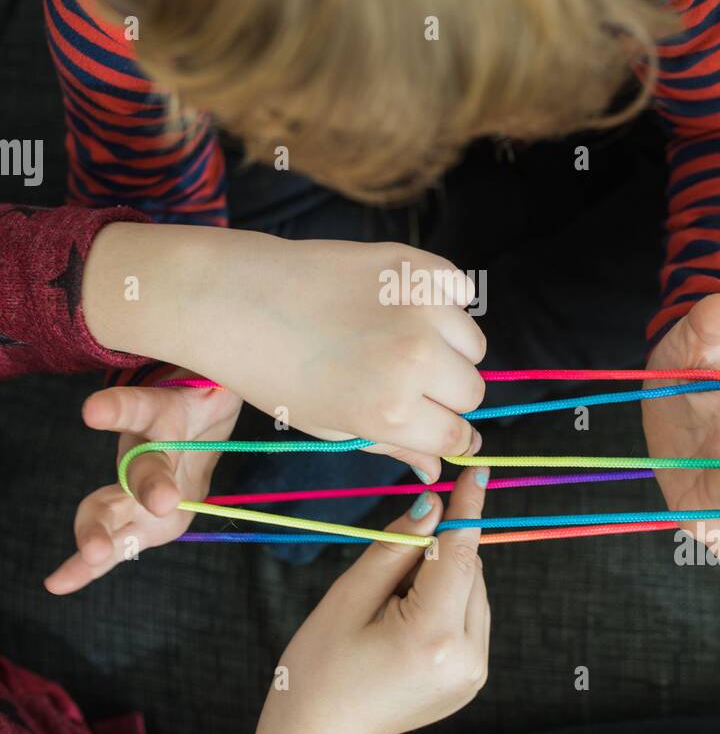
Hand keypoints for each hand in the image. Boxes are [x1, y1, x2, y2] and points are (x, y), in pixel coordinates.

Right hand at [46, 372, 241, 593]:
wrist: (195, 424)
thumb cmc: (208, 396)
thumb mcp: (220, 381)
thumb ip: (225, 379)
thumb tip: (270, 342)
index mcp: (164, 413)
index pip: (140, 406)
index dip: (117, 410)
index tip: (93, 412)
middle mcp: (143, 450)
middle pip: (140, 466)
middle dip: (147, 484)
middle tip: (162, 502)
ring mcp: (133, 487)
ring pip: (111, 507)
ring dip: (101, 532)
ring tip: (93, 555)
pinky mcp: (135, 518)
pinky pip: (114, 542)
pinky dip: (86, 566)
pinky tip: (58, 584)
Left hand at [83, 225, 486, 482]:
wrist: (233, 297)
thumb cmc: (270, 370)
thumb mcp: (328, 423)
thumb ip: (390, 445)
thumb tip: (436, 469)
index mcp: (391, 409)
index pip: (457, 433)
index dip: (447, 434)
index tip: (434, 424)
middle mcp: (415, 359)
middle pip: (472, 390)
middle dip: (446, 394)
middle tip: (404, 381)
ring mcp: (419, 306)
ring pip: (473, 343)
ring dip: (448, 348)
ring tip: (399, 340)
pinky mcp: (414, 264)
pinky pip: (460, 292)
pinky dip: (443, 301)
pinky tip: (400, 305)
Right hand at [243, 466, 490, 733]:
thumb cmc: (318, 668)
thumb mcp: (348, 597)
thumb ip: (396, 547)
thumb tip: (432, 506)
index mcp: (432, 635)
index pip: (461, 554)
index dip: (467, 508)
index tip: (477, 470)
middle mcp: (466, 657)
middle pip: (470, 572)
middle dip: (438, 553)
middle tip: (388, 571)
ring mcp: (473, 674)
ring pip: (473, 593)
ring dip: (443, 579)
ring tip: (390, 606)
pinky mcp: (471, 680)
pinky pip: (469, 619)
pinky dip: (445, 604)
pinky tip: (405, 623)